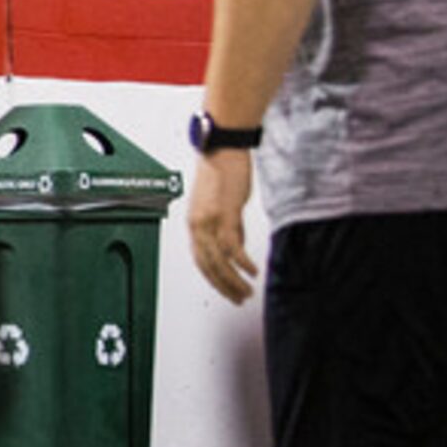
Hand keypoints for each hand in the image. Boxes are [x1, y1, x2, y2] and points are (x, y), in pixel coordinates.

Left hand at [188, 149, 258, 303]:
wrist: (222, 147)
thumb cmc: (222, 170)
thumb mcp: (223, 205)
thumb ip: (229, 227)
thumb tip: (237, 247)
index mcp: (194, 224)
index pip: (201, 261)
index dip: (214, 280)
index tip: (226, 291)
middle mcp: (197, 225)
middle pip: (208, 266)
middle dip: (224, 287)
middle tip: (238, 298)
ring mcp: (209, 221)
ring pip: (219, 261)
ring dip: (233, 280)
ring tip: (247, 291)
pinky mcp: (224, 214)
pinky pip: (232, 247)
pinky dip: (242, 263)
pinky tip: (252, 272)